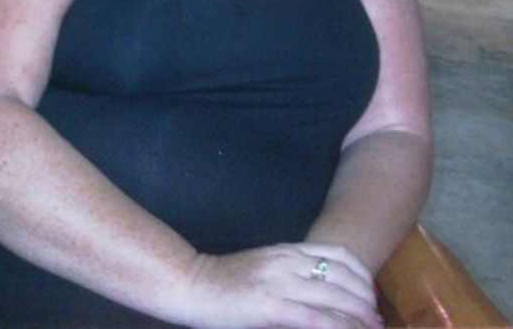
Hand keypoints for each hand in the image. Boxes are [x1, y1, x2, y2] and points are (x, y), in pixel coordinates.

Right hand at [178, 242, 382, 328]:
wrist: (193, 283)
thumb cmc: (227, 280)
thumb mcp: (264, 266)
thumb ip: (290, 272)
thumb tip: (321, 290)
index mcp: (287, 250)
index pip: (338, 253)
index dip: (362, 273)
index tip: (372, 293)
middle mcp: (288, 261)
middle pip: (342, 275)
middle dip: (366, 298)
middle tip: (377, 319)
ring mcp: (279, 282)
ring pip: (333, 297)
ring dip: (358, 316)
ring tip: (372, 328)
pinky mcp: (270, 306)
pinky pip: (313, 318)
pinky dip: (336, 327)